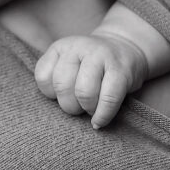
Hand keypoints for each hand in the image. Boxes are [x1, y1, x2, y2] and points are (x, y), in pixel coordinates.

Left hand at [34, 33, 148, 128]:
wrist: (126, 47)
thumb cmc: (92, 65)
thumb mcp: (68, 63)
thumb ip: (57, 78)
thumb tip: (53, 108)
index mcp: (60, 48)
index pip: (43, 77)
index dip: (51, 94)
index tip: (62, 96)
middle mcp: (77, 48)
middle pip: (62, 86)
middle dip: (69, 105)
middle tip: (79, 106)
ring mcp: (100, 56)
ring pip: (84, 93)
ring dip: (87, 109)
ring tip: (91, 109)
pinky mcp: (120, 70)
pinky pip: (108, 99)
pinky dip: (103, 115)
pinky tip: (99, 122)